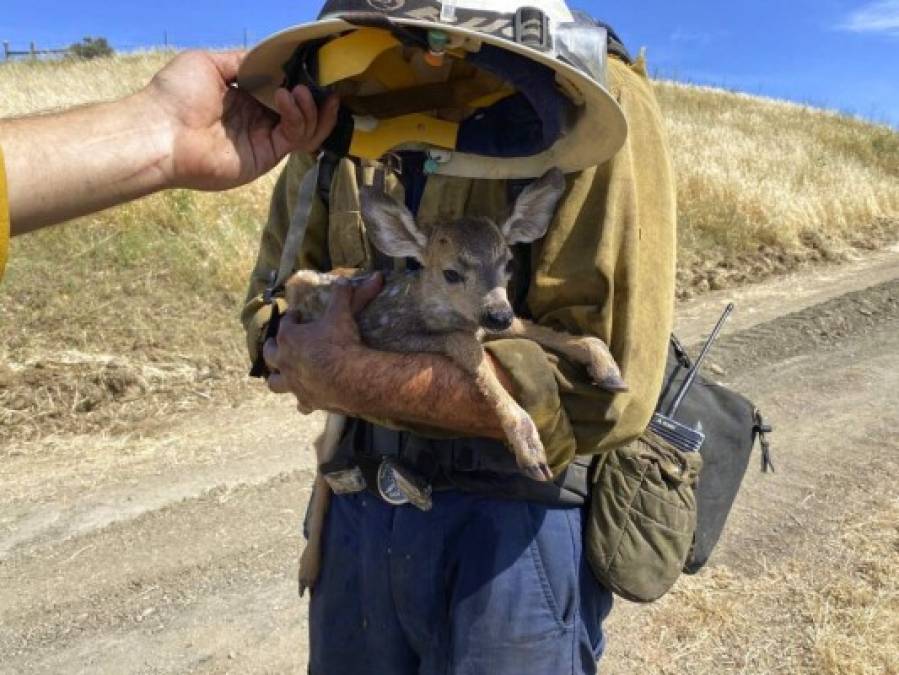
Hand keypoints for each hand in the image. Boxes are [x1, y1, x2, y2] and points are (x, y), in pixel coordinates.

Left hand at [144, 50, 338, 190]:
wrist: (160, 131)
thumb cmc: (176, 94)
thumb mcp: (209, 62)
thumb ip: (242, 60)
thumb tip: (271, 57)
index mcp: (244, 99)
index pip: (283, 91)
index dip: (298, 81)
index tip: (312, 67)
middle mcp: (257, 121)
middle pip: (300, 112)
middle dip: (314, 96)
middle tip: (321, 82)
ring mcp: (263, 140)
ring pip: (305, 127)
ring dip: (310, 107)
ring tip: (300, 91)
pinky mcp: (266, 156)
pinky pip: (294, 138)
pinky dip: (298, 116)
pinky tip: (285, 98)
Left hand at [264, 274, 383, 413]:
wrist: (351, 377)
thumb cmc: (341, 342)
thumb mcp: (341, 314)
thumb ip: (342, 295)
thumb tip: (347, 278)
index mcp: (289, 338)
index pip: (286, 324)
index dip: (292, 319)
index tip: (298, 316)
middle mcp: (285, 361)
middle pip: (270, 354)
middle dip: (273, 348)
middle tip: (280, 345)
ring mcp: (293, 384)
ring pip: (275, 383)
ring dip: (277, 378)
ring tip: (283, 375)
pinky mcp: (306, 400)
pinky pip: (300, 404)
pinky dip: (303, 401)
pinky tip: (307, 400)